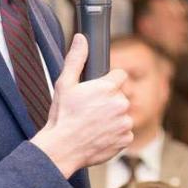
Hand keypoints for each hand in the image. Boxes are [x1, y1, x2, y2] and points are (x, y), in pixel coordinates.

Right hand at [31, 34, 132, 176]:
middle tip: (90, 111)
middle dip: (109, 101)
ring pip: (123, 115)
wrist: (62, 149)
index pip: (120, 76)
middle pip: (120, 96)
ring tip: (93, 124)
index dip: (108, 83)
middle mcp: (121, 104)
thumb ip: (76, 59)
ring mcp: (125, 123)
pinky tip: (99, 136)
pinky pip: (124, 133)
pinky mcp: (126, 139)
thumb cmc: (62, 116)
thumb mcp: (64, 84)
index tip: (97, 92)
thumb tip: (81, 38)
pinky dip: (115, 135)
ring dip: (112, 119)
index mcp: (108, 88)